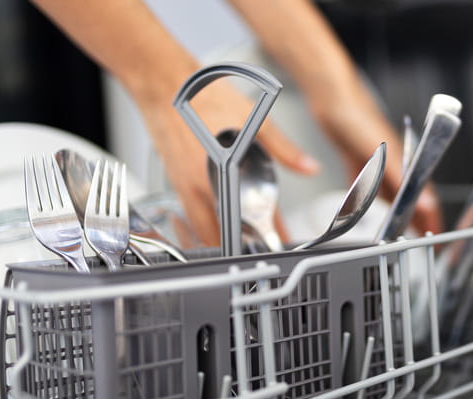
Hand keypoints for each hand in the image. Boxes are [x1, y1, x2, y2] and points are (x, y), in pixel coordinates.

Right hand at [133, 76, 319, 246]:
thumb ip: (284, 149)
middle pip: (224, 231)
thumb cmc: (204, 97)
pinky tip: (217, 217)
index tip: (279, 237)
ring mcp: (184, 186)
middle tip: (262, 240)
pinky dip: (206, 223)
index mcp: (224, 174)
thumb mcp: (255, 121)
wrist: (164, 83)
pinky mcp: (174, 181)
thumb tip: (308, 166)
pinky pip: (190, 216)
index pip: (253, 213)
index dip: (270, 228)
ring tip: (242, 238)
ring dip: (223, 237)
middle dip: (245, 240)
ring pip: (203, 229)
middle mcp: (201, 186)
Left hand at [309, 82, 443, 235]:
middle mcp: (393, 160)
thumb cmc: (357, 113)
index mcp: (404, 158)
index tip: (436, 232)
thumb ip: (403, 178)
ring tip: (395, 230)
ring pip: (389, 192)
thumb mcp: (383, 152)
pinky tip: (363, 208)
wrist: (332, 95)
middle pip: (409, 196)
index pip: (425, 193)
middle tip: (418, 237)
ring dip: (393, 211)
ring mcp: (376, 160)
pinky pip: (367, 185)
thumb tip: (425, 201)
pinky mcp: (359, 158)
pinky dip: (368, 199)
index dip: (432, 214)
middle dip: (415, 218)